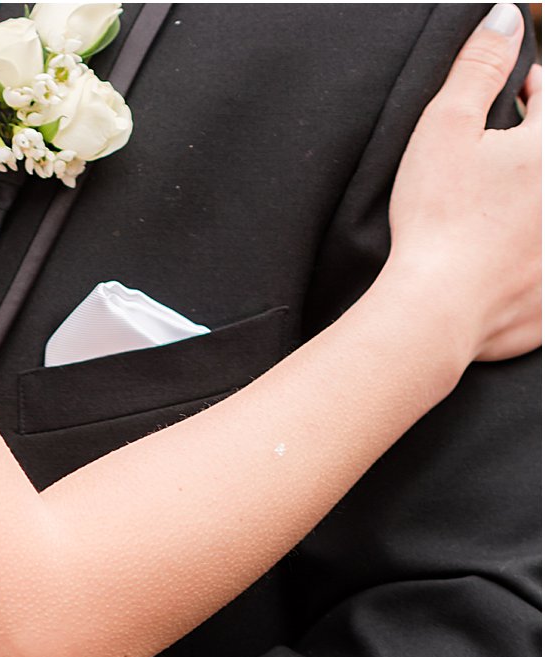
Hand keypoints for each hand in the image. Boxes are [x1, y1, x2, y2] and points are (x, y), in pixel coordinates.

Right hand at [387, 5, 540, 362]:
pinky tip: (510, 261)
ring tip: (506, 205)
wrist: (436, 313)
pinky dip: (532, 262)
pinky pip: (543, 273)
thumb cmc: (437, 221)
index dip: (536, 89)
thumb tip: (507, 16)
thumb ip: (479, 67)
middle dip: (532, 148)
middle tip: (512, 149)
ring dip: (532, 203)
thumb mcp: (446, 127)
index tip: (524, 90)